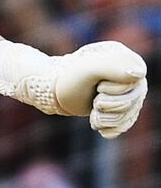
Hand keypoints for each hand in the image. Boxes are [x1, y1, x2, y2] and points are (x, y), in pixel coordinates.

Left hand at [0, 40, 147, 137]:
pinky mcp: (117, 106)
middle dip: (109, 106)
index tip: (97, 86)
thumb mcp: (85, 69)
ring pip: (129, 114)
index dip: (115, 89)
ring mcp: (125, 91)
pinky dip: (111, 129)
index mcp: (125, 58)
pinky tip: (100, 128)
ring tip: (92, 114)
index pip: (135, 81)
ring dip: (107, 119)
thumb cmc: (65, 78)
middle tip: (94, 102)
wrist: (50, 90)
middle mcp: (129, 73)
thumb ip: (112, 66)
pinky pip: (124, 124)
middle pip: (134, 100)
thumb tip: (138, 74)